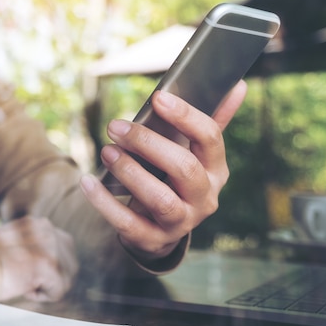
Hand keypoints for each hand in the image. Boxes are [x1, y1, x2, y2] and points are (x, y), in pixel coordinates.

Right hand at [0, 216, 77, 301]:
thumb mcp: (16, 246)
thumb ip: (37, 248)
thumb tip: (61, 268)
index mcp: (40, 224)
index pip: (66, 248)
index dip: (52, 267)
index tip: (28, 271)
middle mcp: (47, 229)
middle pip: (71, 264)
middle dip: (53, 278)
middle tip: (26, 280)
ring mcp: (48, 245)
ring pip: (66, 279)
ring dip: (46, 287)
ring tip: (23, 282)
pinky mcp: (47, 263)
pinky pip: (58, 291)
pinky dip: (41, 296)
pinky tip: (23, 288)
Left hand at [80, 81, 246, 259]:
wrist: (163, 229)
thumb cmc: (176, 180)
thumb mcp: (196, 155)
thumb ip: (212, 122)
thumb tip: (237, 86)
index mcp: (216, 170)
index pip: (210, 139)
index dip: (186, 116)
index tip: (157, 97)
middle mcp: (205, 199)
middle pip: (184, 169)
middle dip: (148, 144)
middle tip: (115, 126)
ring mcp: (182, 223)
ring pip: (160, 199)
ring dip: (130, 173)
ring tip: (106, 151)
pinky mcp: (154, 240)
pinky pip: (128, 223)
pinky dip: (105, 203)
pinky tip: (88, 182)